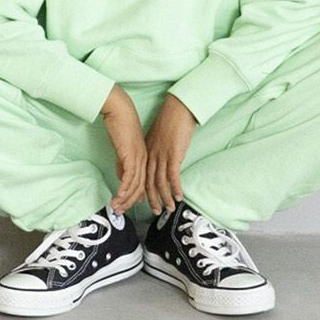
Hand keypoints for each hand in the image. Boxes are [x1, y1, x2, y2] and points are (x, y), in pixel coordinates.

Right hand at [100, 84, 147, 213]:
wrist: (120, 110)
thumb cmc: (120, 125)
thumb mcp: (122, 148)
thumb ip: (123, 163)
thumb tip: (121, 177)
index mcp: (144, 158)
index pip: (142, 182)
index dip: (135, 197)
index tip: (128, 207)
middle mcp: (144, 159)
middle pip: (140, 187)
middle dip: (130, 202)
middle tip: (120, 212)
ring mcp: (139, 157)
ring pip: (135, 184)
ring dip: (125, 198)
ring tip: (117, 207)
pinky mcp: (132, 154)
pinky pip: (130, 175)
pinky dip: (125, 187)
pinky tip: (119, 195)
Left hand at [144, 93, 196, 213]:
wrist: (177, 108)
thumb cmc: (170, 119)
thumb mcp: (157, 135)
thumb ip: (155, 147)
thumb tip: (157, 157)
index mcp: (147, 151)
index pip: (142, 174)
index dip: (142, 189)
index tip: (144, 200)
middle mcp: (152, 155)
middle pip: (148, 181)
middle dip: (151, 199)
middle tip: (154, 211)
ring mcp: (162, 155)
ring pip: (160, 182)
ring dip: (165, 197)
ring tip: (169, 208)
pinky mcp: (173, 154)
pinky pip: (172, 175)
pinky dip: (175, 188)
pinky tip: (178, 196)